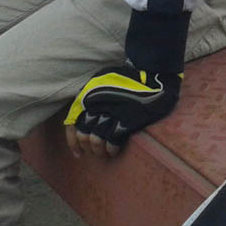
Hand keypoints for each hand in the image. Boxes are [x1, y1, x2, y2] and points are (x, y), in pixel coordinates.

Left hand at [63, 67, 180, 158]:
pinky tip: (114, 150)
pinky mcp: (126, 120)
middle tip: (95, 151)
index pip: (73, 123)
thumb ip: (91, 97)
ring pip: (96, 140)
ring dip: (99, 150)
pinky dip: (112, 149)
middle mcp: (96, 104)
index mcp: (88, 94)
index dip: (73, 141)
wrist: (152, 72)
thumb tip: (84, 120)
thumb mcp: (103, 81)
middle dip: (88, 147)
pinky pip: (112, 141)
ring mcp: (111, 112)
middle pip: (84, 134)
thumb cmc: (128, 78)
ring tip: (104, 153)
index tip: (78, 153)